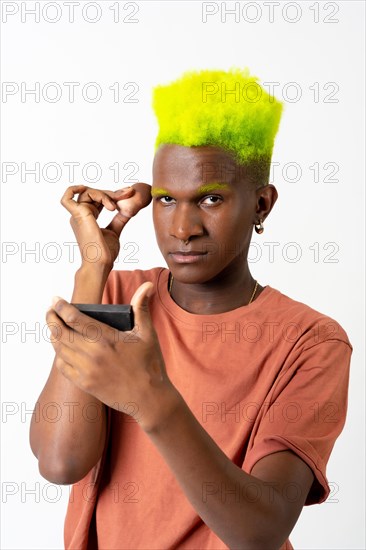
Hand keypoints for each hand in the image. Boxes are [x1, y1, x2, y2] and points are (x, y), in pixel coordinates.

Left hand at [46, 282, 179, 430]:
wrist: (149, 398)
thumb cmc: (150, 364)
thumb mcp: (147, 333)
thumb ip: (141, 307)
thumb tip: (146, 285)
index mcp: (106, 339)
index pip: (75, 319)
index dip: (62, 307)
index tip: (55, 300)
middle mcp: (93, 354)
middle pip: (61, 333)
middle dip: (52, 319)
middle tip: (50, 311)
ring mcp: (87, 371)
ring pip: (60, 349)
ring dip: (53, 336)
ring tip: (54, 327)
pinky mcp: (85, 384)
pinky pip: (63, 367)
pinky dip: (59, 355)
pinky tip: (62, 349)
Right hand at [61, 183, 151, 268]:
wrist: (101, 262)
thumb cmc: (105, 252)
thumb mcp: (115, 230)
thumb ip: (119, 218)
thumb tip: (128, 208)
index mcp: (87, 218)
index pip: (98, 199)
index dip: (113, 194)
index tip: (129, 193)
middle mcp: (80, 215)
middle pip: (94, 193)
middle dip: (112, 192)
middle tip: (128, 193)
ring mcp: (77, 215)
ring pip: (87, 192)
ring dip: (105, 194)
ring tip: (115, 207)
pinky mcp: (78, 215)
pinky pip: (67, 197)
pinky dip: (75, 189)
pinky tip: (95, 193)